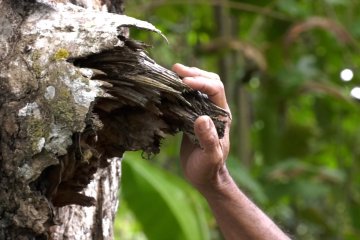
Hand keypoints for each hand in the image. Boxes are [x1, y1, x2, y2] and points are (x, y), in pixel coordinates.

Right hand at [172, 63, 231, 192]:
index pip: (216, 89)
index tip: (185, 82)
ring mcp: (203, 113)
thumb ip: (208, 139)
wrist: (204, 177)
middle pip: (210, 82)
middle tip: (176, 69)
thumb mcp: (210, 156)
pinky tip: (169, 88)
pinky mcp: (192, 118)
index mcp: (222, 116)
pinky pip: (188, 98)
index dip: (202, 82)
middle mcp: (214, 111)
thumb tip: (201, 118)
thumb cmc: (209, 169)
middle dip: (194, 73)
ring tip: (173, 72)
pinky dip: (179, 90)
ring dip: (188, 77)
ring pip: (199, 88)